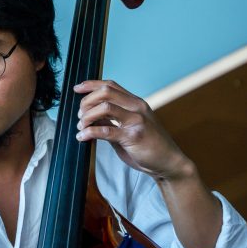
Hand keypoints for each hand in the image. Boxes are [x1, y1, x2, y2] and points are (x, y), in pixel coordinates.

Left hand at [73, 80, 193, 181]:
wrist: (169, 163)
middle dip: (86, 102)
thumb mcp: (128, 127)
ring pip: (105, 108)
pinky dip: (89, 132)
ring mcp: (137, 121)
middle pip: (105, 92)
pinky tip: (82, 137)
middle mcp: (137, 107)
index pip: (111, 85)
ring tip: (81, 127)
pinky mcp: (134, 136)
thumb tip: (89, 114)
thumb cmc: (148, 146)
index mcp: (136, 103)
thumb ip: (111, 119)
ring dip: (87, 116)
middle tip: (79, 115)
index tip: (77, 89)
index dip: (91, 84)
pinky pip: (105, 130)